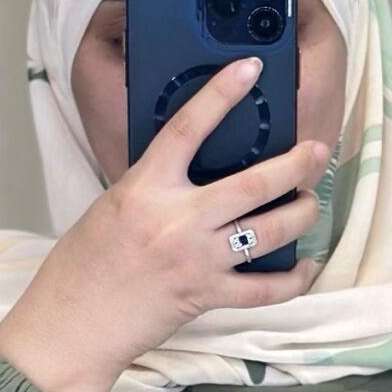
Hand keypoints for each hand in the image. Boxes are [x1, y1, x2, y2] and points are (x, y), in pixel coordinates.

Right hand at [0, 54, 330, 391]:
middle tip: (318, 151)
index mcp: (145, 189)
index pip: (187, 128)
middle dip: (296, 165)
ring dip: (301, 214)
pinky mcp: (206, 297)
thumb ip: (155, 185)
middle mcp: (177, 221)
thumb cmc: (85, 263)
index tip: (249, 68)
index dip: (221, 93)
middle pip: (254, 184)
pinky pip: (264, 290)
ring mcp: (197, 260)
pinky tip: (305, 266)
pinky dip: (291, 279)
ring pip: (269, 232)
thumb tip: (195, 168)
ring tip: (311, 202)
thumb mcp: (113, 205)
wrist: (73, 323)